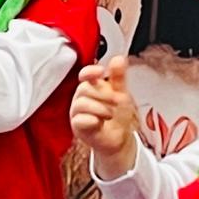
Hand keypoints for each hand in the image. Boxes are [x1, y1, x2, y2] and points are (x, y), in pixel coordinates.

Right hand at [71, 56, 138, 178]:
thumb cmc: (117, 116)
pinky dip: (92, 119)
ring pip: (81, 104)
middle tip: (117, 101)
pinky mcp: (78, 127)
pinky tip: (100, 122)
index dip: (90, 72)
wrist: (118, 139)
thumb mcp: (121, 93)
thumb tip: (118, 58)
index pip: (85, 75)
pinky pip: (79, 120)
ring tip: (110, 114)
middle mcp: (82, 98)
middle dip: (103, 94)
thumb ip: (119, 77)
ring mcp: (78, 113)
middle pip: (84, 88)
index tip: (100, 72)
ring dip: (100, 108)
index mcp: (91, 87)